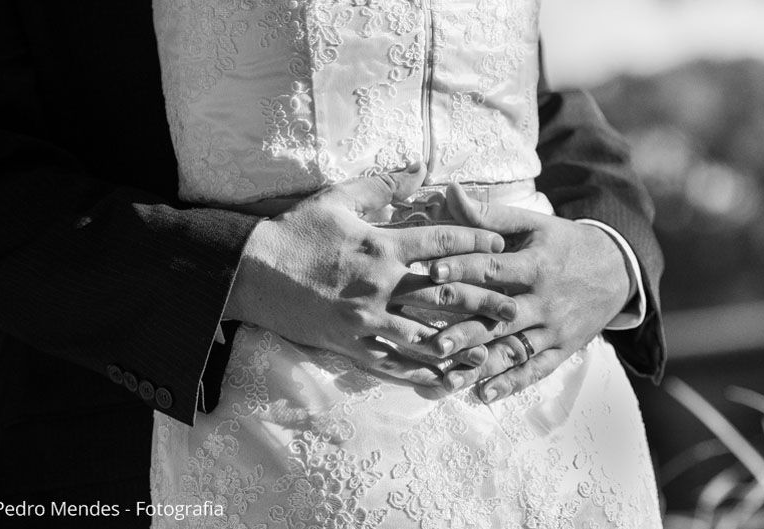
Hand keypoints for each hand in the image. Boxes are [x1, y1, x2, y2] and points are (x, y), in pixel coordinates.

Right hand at [223, 169, 518, 386]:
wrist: (250, 271)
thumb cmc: (296, 231)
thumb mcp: (337, 199)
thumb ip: (381, 186)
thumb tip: (418, 169)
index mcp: (381, 245)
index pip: (442, 243)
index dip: (476, 241)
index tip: (500, 246)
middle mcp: (379, 285)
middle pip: (442, 295)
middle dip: (481, 301)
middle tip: (513, 309)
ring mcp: (364, 319)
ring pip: (422, 337)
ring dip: (458, 346)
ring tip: (489, 352)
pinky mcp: (348, 344)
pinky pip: (390, 364)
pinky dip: (419, 374)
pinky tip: (443, 381)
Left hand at [431, 184, 632, 400]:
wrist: (617, 270)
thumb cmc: (563, 243)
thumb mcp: (533, 224)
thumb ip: (489, 214)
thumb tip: (449, 192)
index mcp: (536, 264)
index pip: (493, 269)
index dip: (462, 269)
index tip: (429, 274)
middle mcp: (545, 300)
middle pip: (499, 317)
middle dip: (463, 329)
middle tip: (428, 342)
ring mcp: (554, 329)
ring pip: (513, 349)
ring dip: (480, 365)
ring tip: (445, 377)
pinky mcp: (562, 349)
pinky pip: (535, 370)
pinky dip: (510, 383)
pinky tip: (482, 395)